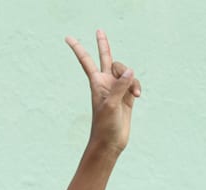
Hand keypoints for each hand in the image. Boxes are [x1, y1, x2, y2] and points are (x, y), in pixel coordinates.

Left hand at [67, 30, 141, 152]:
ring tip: (135, 94)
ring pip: (126, 72)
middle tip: (99, 30)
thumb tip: (130, 71)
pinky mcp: (127, 97)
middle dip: (103, 45)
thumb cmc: (105, 125)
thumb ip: (120, 85)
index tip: (67, 38)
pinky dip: (137, 87)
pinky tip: (137, 96)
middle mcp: (106, 83)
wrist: (110, 142)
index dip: (78, 48)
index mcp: (97, 82)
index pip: (86, 61)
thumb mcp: (111, 104)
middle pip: (106, 59)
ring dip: (132, 79)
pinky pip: (134, 84)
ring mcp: (117, 89)